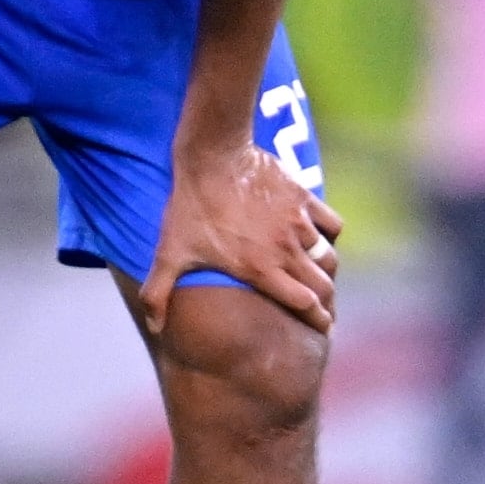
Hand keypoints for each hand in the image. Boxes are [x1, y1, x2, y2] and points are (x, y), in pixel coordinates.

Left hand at [147, 139, 343, 333]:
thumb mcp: (169, 252)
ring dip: (325, 270)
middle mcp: (286, 250)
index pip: (305, 303)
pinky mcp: (304, 198)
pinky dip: (330, 235)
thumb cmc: (191, 206)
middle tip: (325, 308)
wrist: (213, 156)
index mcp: (260, 269)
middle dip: (327, 302)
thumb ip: (157, 293)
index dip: (317, 319)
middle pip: (323, 285)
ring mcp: (298, 223)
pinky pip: (332, 224)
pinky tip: (320, 238)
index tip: (323, 327)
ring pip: (328, 257)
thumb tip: (152, 326)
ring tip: (320, 276)